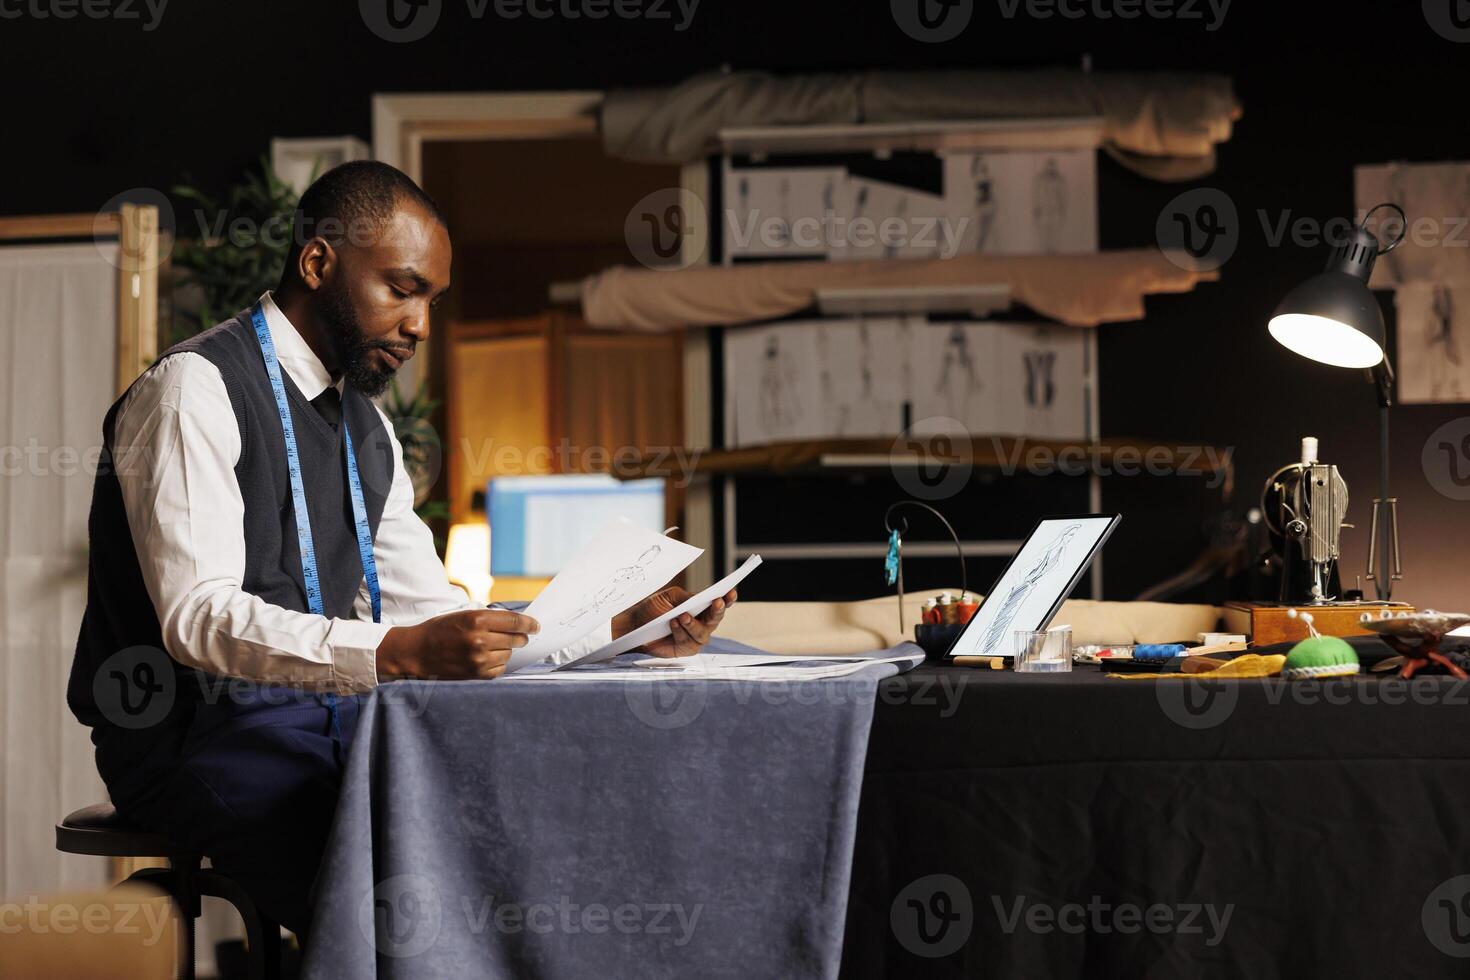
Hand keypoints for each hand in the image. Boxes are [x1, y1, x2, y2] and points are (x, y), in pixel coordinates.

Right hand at [376, 608, 539, 680]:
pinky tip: (487, 658)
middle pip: (516, 638)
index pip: (515, 621)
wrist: (416, 652)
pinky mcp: (476, 674)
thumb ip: (490, 619)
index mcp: (476, 619)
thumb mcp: (463, 615)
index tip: (536, 626)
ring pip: (509, 654)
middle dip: (520, 637)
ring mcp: (478, 659)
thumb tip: (517, 623)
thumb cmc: (439, 631)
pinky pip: (500, 668)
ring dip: (506, 650)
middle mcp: (479, 639)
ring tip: (491, 647)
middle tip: (518, 636)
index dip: (529, 623)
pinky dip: (498, 663)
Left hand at [611, 587, 737, 658]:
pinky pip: (688, 643)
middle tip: (717, 603)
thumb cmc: (653, 609)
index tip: (731, 592)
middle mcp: (701, 623)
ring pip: (703, 633)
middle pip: (716, 619)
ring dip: (693, 624)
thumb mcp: (670, 597)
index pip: (719, 604)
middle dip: (718, 611)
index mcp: (701, 608)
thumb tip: (702, 598)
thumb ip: (687, 598)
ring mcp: (694, 638)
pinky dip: (681, 632)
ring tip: (682, 616)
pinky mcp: (685, 650)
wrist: (635, 624)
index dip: (728, 599)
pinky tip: (673, 624)